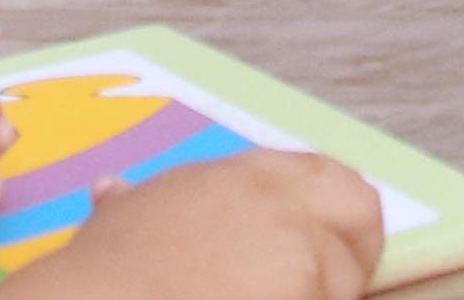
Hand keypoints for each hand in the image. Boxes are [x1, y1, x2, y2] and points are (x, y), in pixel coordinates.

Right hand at [63, 149, 377, 299]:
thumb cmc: (104, 271)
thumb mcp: (124, 219)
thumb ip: (136, 202)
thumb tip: (111, 192)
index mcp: (243, 176)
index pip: (325, 178)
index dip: (329, 215)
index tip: (322, 244)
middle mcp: (281, 202)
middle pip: (360, 214)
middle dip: (352, 252)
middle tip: (324, 288)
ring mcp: (299, 252)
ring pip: (343, 282)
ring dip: (315, 297)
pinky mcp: (305, 294)